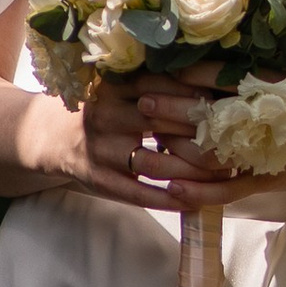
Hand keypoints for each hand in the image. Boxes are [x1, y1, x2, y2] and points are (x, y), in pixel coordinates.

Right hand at [75, 68, 243, 209]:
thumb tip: (212, 85)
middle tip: (234, 139)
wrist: (51, 137)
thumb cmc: (103, 110)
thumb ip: (156, 87)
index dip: (194, 93)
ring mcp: (102, 150)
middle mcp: (107, 115)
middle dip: (199, 132)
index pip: (160, 86)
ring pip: (153, 162)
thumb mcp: (120, 89)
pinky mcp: (100, 179)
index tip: (227, 99)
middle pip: (160, 122)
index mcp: (115, 88)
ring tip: (221, 175)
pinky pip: (139, 193)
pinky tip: (195, 201)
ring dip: (190, 171)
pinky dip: (169, 199)